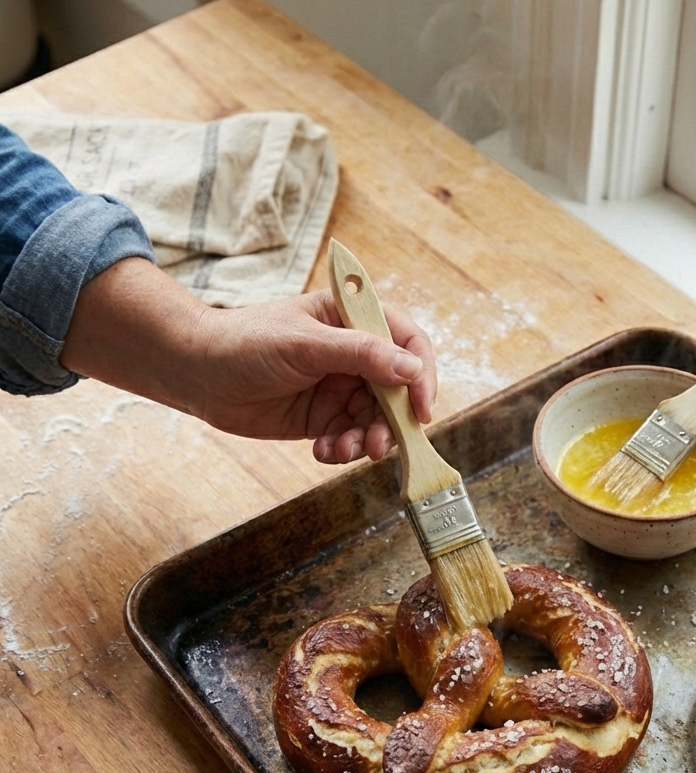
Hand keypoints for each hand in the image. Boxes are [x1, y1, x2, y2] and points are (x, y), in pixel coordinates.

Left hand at [193, 288, 435, 461]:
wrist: (197, 373)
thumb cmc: (246, 342)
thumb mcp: (306, 343)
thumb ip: (361, 354)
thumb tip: (412, 369)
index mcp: (354, 321)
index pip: (408, 343)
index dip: (422, 375)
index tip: (421, 408)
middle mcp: (353, 354)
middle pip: (397, 391)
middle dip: (393, 421)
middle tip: (379, 445)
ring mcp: (339, 388)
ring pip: (376, 420)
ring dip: (367, 440)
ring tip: (343, 450)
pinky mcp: (322, 418)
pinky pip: (349, 438)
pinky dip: (342, 449)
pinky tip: (322, 451)